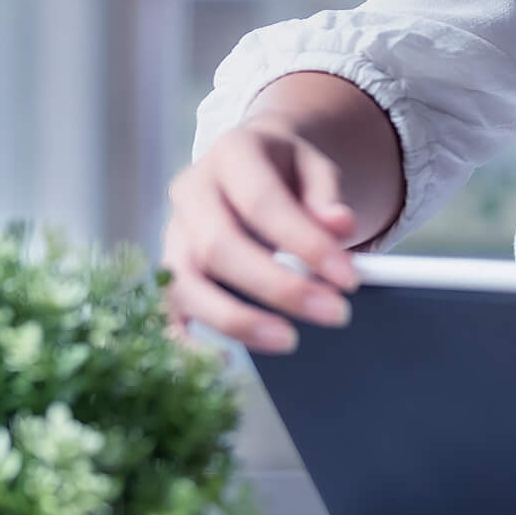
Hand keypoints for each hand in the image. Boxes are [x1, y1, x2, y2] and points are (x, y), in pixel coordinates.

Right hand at [163, 114, 362, 351]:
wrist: (250, 163)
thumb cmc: (286, 170)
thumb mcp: (314, 165)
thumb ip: (326, 193)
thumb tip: (340, 225)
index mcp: (231, 153)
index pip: (262, 202)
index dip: (304, 243)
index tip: (348, 278)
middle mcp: (191, 191)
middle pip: (220, 246)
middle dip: (278, 287)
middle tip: (334, 313)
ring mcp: (173, 233)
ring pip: (185, 283)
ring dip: (237, 319)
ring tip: (288, 341)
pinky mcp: (169, 270)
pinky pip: (166, 311)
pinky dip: (188, 342)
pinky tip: (226, 361)